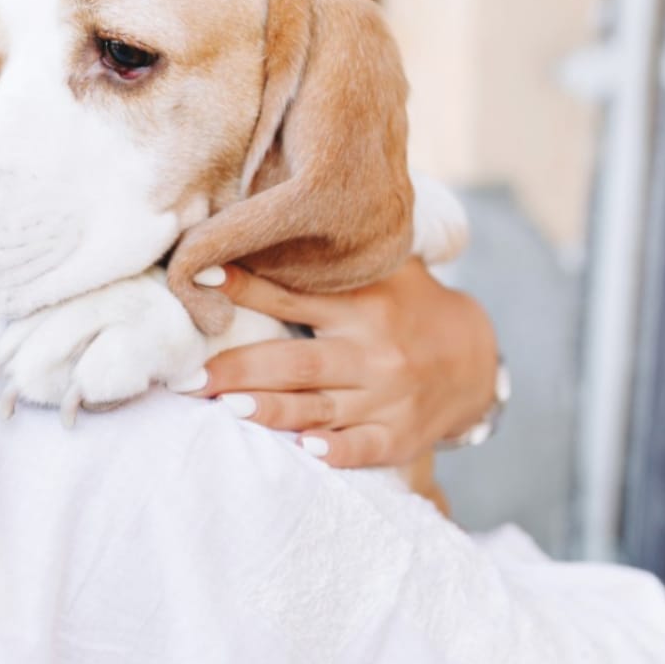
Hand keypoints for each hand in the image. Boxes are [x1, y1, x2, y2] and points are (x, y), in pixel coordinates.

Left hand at [180, 261, 497, 468]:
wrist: (477, 361)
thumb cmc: (408, 307)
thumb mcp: (384, 270)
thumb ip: (333, 254)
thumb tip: (263, 212)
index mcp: (362, 304)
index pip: (293, 293)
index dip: (246, 285)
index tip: (202, 276)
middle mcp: (373, 351)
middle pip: (297, 361)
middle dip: (239, 369)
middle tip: (187, 377)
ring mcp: (387, 397)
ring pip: (319, 406)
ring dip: (271, 410)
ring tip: (225, 408)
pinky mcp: (399, 436)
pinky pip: (364, 446)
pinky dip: (336, 450)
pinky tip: (307, 451)